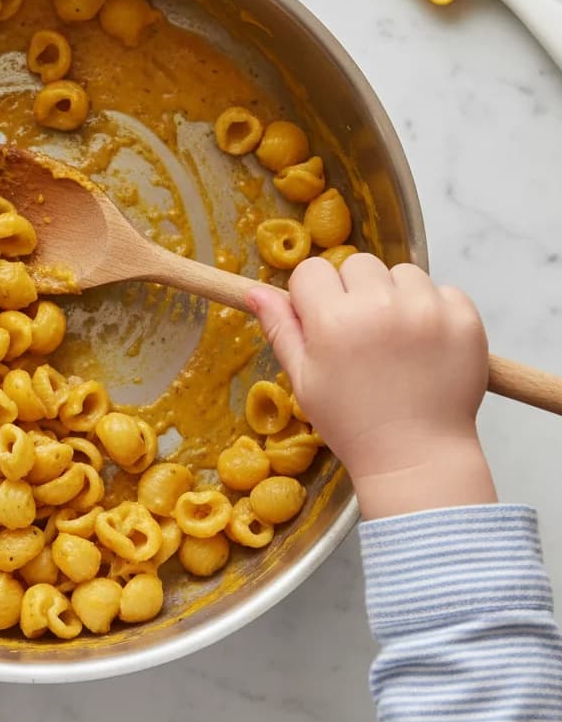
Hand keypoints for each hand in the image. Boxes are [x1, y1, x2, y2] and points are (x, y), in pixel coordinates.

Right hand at [246, 255, 495, 519]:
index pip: (311, 271)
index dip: (313, 295)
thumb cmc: (352, 422)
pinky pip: (444, 290)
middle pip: (358, 264)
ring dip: (396, 296)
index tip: (324, 322)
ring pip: (402, 272)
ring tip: (397, 340)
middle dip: (355, 291)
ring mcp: (427, 309)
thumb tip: (257, 291)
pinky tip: (427, 344)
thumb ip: (281, 328)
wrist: (416, 457)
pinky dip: (435, 309)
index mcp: (333, 319)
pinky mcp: (464, 318)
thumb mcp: (303, 379)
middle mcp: (380, 305)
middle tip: (363, 334)